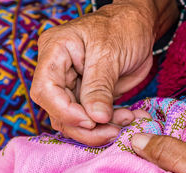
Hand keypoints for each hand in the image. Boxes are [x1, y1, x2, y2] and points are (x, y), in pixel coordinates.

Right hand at [30, 0, 177, 145]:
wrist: (140, 27)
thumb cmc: (123, 27)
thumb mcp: (110, 53)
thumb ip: (99, 86)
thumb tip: (96, 118)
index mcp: (55, 51)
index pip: (45, 90)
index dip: (64, 111)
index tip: (90, 121)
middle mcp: (59, 71)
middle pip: (58, 112)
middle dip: (85, 128)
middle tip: (112, 131)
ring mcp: (73, 86)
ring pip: (75, 121)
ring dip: (99, 130)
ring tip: (126, 122)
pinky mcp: (89, 97)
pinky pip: (92, 119)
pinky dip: (109, 125)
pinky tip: (128, 118)